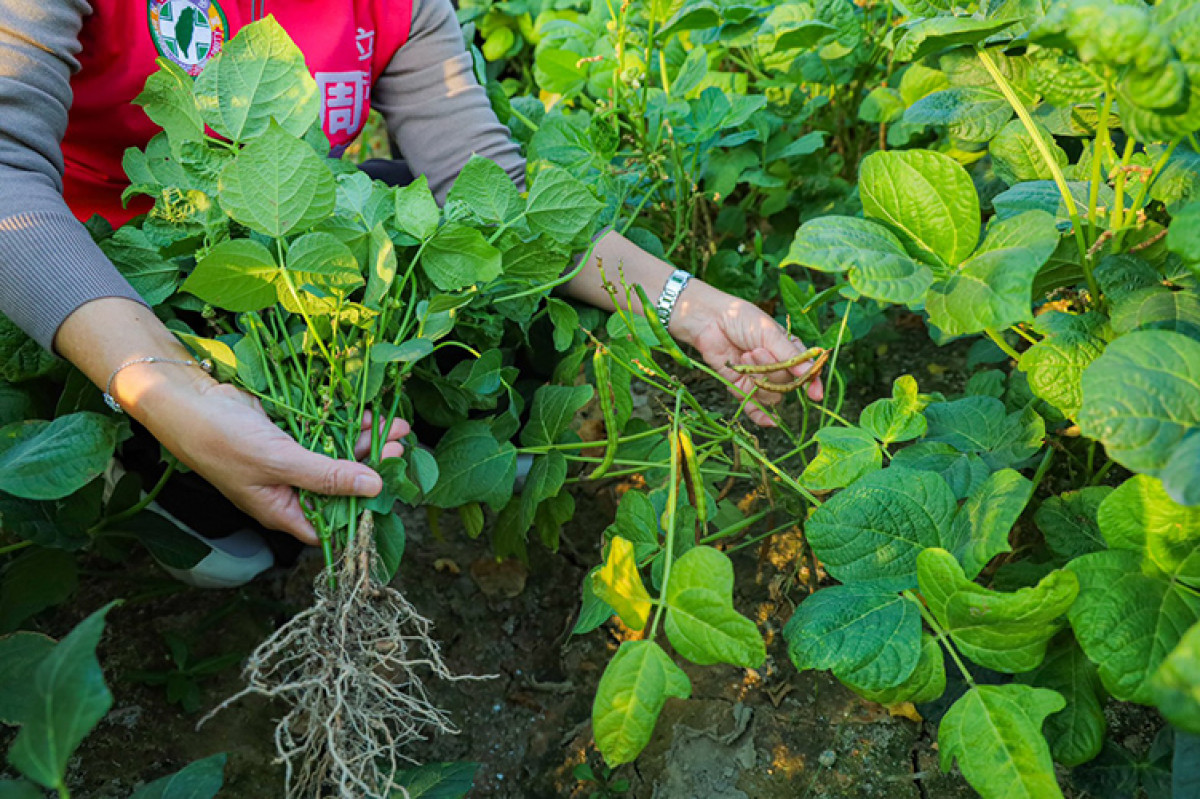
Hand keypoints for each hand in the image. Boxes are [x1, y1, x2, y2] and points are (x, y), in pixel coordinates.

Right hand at [133, 370, 408, 544]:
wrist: (187, 398)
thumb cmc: (221, 439)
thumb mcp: (277, 461)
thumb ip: (327, 475)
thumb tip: (374, 488)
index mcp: (282, 510)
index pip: (332, 524)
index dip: (363, 511)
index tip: (394, 490)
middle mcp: (290, 489)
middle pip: (342, 486)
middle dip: (375, 468)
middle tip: (403, 449)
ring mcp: (291, 460)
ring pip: (339, 456)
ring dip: (368, 442)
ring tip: (401, 427)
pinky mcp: (292, 433)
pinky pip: (328, 432)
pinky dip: (349, 425)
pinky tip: (374, 415)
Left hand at [671, 280, 823, 425]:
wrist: (709, 320)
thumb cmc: (741, 319)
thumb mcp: (769, 333)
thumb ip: (789, 355)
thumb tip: (812, 373)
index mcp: (789, 349)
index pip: (806, 370)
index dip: (812, 382)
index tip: (815, 394)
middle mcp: (777, 366)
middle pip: (787, 383)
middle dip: (773, 370)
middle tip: (755, 350)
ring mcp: (759, 378)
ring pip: (772, 394)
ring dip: (760, 379)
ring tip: (746, 356)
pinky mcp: (741, 387)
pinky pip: (755, 407)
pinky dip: (762, 416)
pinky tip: (770, 422)